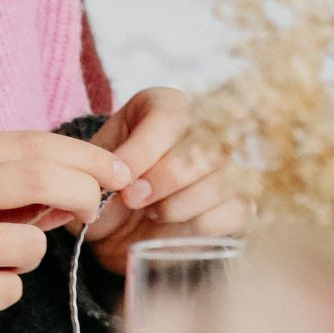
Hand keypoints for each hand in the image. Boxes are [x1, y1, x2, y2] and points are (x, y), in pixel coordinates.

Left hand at [84, 88, 249, 273]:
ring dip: (179, 207)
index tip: (119, 180)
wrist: (115, 224)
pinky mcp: (240, 202)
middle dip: (162, 181)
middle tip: (132, 199)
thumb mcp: (93, 167)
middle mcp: (206, 127)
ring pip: (220, 183)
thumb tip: (128, 176)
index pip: (168, 118)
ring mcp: (229, 165)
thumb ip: (104, 163)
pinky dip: (199, 226)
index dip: (143, 152)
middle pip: (201, 149)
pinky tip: (175, 226)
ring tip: (152, 213)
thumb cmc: (106, 186)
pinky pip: (236, 212)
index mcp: (167, 106)